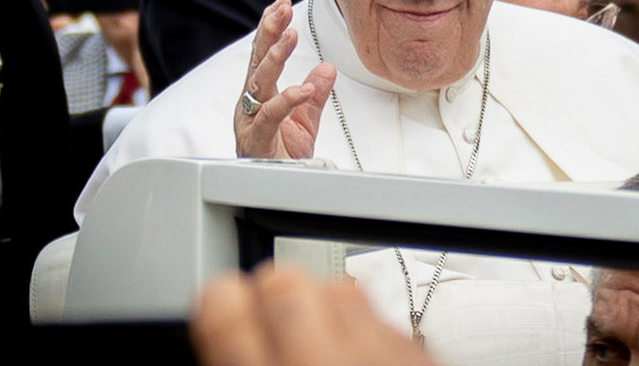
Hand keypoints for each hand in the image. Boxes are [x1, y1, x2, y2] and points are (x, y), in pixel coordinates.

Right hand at [190, 264, 437, 365]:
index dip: (216, 299)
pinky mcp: (421, 355)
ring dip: (320, 304)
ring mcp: (382, 357)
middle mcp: (327, 365)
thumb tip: (221, 322)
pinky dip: (362, 327)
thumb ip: (235, 358)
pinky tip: (354, 355)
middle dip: (269, 290)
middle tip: (265, 318)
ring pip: (338, 288)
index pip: (223, 309)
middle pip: (284, 281)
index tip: (218, 302)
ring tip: (313, 340)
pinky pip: (380, 315)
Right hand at [234, 0, 335, 158]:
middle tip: (281, 9)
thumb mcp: (305, 118)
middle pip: (257, 62)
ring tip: (289, 37)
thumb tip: (326, 67)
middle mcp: (250, 105)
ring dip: (274, 58)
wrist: (280, 190)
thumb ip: (314, 93)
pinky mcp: (256, 142)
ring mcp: (250, 122)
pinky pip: (269, 117)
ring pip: (259, 84)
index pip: (263, 56)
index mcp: (260, 96)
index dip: (270, 29)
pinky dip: (286, 101)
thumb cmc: (283, 157)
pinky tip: (302, 89)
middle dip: (268, 33)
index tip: (281, 4)